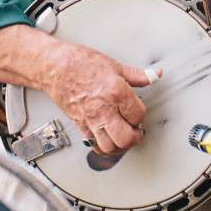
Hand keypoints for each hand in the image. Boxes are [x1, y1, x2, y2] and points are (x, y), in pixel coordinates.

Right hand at [43, 40, 159, 155]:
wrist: (55, 67)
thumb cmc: (80, 63)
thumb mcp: (114, 65)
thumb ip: (137, 75)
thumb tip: (155, 76)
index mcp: (116, 92)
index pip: (138, 114)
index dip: (141, 114)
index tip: (138, 110)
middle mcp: (104, 110)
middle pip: (126, 138)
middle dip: (135, 136)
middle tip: (136, 129)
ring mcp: (91, 120)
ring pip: (110, 147)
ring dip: (120, 145)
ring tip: (123, 135)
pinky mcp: (80, 126)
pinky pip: (94, 146)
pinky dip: (104, 147)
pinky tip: (108, 139)